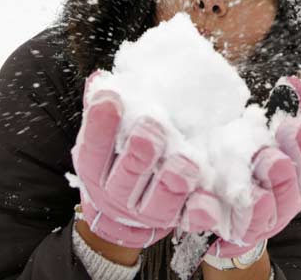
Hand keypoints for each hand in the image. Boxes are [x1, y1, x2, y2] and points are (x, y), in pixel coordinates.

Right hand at [71, 71, 200, 249]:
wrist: (126, 211)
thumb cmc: (119, 158)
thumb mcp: (106, 136)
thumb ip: (103, 108)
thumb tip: (100, 79)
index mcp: (96, 169)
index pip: (93, 149)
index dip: (100, 125)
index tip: (110, 98)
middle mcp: (117, 195)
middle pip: (127, 176)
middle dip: (140, 151)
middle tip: (152, 124)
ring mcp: (147, 213)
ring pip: (158, 203)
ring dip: (172, 182)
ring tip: (186, 161)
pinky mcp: (177, 222)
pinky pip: (189, 221)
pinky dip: (199, 212)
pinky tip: (206, 200)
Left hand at [182, 77, 300, 257]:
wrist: (217, 217)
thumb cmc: (246, 167)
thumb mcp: (265, 135)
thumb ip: (282, 110)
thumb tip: (293, 83)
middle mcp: (297, 190)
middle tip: (295, 126)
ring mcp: (276, 213)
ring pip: (287, 195)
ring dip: (282, 175)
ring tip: (271, 158)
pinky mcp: (249, 229)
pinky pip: (256, 220)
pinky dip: (259, 206)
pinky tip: (258, 194)